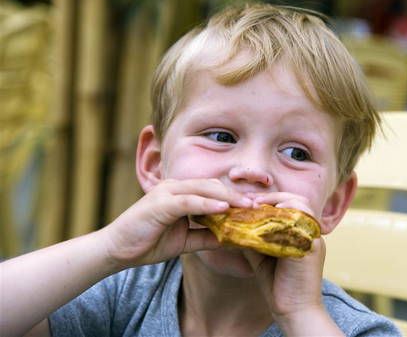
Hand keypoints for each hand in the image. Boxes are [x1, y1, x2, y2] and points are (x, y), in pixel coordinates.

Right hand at [101, 178, 251, 268]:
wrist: (116, 251)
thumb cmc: (148, 242)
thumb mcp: (184, 241)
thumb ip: (206, 236)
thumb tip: (230, 239)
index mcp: (180, 193)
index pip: (213, 190)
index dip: (235, 197)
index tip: (255, 207)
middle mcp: (174, 188)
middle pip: (212, 186)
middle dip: (236, 194)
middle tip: (258, 204)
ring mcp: (166, 192)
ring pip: (203, 189)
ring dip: (227, 197)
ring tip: (247, 205)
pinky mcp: (160, 203)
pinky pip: (189, 201)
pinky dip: (207, 204)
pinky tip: (224, 209)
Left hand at [242, 192, 324, 317]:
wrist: (294, 312)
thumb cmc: (279, 286)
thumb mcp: (262, 256)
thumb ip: (253, 239)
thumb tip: (233, 225)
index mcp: (302, 233)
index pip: (291, 203)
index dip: (271, 198)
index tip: (250, 201)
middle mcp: (310, 233)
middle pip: (299, 199)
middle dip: (274, 196)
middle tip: (252, 201)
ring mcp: (313, 239)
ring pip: (302, 205)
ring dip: (279, 202)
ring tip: (258, 206)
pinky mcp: (311, 248)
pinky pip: (299, 223)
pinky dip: (282, 217)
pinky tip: (264, 219)